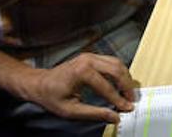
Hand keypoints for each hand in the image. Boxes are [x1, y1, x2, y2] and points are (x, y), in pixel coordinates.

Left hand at [19, 54, 136, 123]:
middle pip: (117, 70)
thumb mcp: (70, 111)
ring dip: (125, 78)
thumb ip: (94, 114)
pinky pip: (111, 61)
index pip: (107, 87)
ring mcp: (91, 56)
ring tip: (128, 93)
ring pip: (117, 63)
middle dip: (127, 86)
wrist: (39, 83)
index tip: (127, 108)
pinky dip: (119, 72)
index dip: (119, 99)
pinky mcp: (92, 56)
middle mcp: (88, 60)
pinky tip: (121, 84)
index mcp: (82, 72)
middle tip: (131, 100)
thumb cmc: (52, 97)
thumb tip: (114, 117)